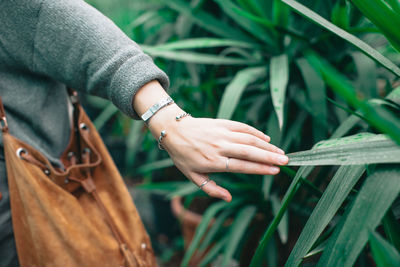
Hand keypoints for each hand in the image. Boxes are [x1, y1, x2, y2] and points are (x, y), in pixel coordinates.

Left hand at [147, 105, 287, 201]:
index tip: (275, 171)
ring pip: (249, 138)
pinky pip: (242, 127)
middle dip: (269, 156)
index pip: (241, 166)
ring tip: (280, 152)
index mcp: (213, 161)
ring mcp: (222, 133)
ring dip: (266, 145)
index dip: (260, 169)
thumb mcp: (192, 176)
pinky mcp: (222, 123)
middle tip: (286, 161)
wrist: (173, 130)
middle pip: (249, 151)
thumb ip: (211, 189)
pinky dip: (255, 132)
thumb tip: (229, 198)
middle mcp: (219, 146)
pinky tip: (266, 138)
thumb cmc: (183, 156)